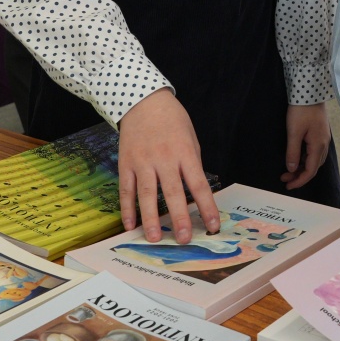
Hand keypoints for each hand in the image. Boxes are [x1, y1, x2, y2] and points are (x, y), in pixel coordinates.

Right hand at [117, 88, 218, 242]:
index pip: (199, 185)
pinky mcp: (126, 164)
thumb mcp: (190, 138)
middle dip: (179, 218)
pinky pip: (126, 190)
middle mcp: (164, 159)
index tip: (213, 226)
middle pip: (173, 192)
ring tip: (154, 238)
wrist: (143, 101)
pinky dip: (127, 209)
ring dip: (150, 218)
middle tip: (184, 239)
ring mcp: (143, 162)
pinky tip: (130, 225)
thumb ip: (192, 164)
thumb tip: (195, 193)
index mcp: (185, 153)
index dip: (207, 208)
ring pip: (147, 194)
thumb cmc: (172, 121)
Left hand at [283, 103, 331, 188]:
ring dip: (302, 167)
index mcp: (318, 145)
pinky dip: (305, 158)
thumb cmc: (301, 111)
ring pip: (314, 160)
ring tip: (288, 170)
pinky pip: (314, 152)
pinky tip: (296, 157)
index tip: (288, 186)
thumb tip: (291, 169)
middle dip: (300, 175)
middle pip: (314, 167)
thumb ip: (292, 152)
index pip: (310, 170)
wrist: (310, 92)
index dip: (300, 180)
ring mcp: (323, 138)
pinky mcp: (320, 133)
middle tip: (284, 179)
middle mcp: (324, 144)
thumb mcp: (294, 132)